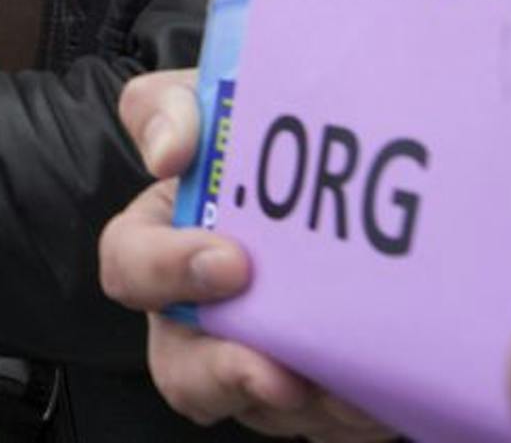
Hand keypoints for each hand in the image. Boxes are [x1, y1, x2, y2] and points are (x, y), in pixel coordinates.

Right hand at [99, 70, 391, 440]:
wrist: (359, 169)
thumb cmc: (263, 134)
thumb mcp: (208, 100)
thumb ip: (169, 107)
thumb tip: (168, 152)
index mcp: (164, 241)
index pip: (129, 264)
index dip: (166, 270)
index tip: (232, 263)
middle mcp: (197, 312)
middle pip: (181, 369)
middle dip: (225, 377)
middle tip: (281, 376)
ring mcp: (253, 357)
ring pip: (255, 409)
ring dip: (302, 407)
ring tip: (348, 394)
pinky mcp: (312, 392)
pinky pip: (321, 426)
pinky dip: (351, 416)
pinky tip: (380, 393)